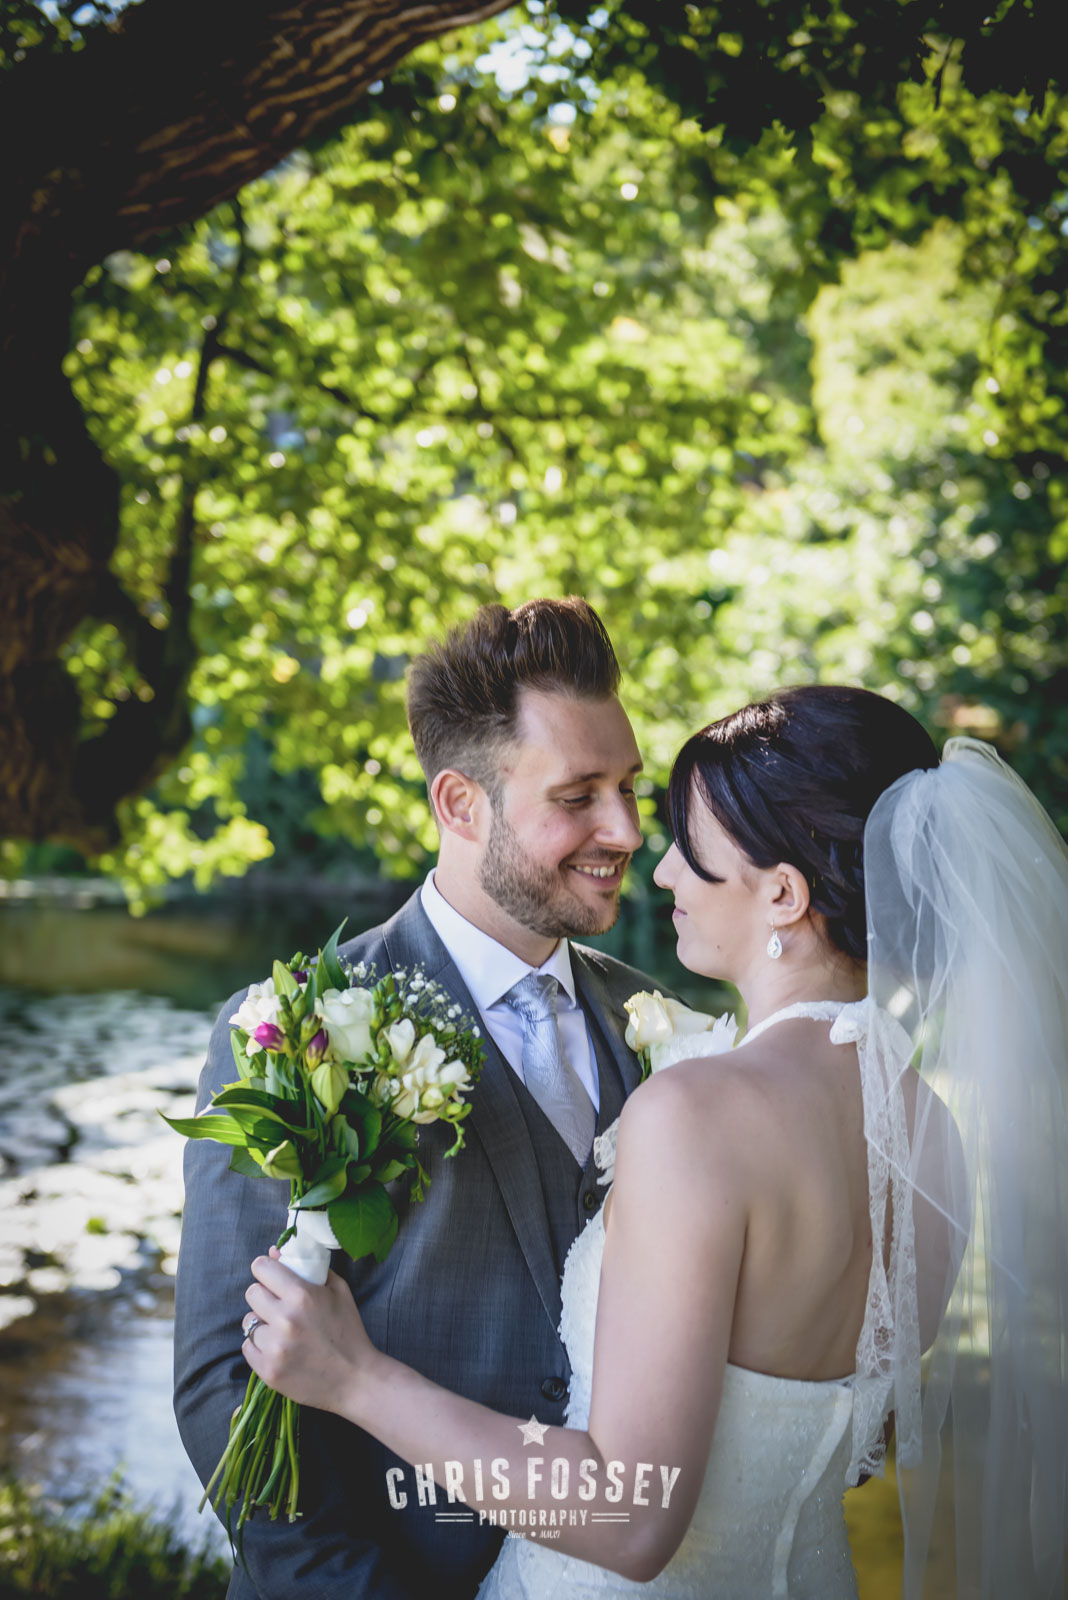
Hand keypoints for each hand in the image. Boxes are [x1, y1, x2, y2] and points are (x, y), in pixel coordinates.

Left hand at [242, 1248, 376, 1413]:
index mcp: (302, 1296)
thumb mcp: (338, 1291)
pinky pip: (247, 1347)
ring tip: (281, 1331)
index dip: (266, 1269)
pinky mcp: (268, 1371)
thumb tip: (275, 1252)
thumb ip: (309, 1268)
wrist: (355, 1379)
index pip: (261, 1268)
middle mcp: (285, 1319)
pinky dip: (259, 1346)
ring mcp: (274, 1347)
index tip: (271, 1276)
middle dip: (264, 1295)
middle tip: (278, 1305)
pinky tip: (277, 1348)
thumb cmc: (348, 1331)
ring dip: (262, 1324)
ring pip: (248, 1323)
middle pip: (251, 1293)